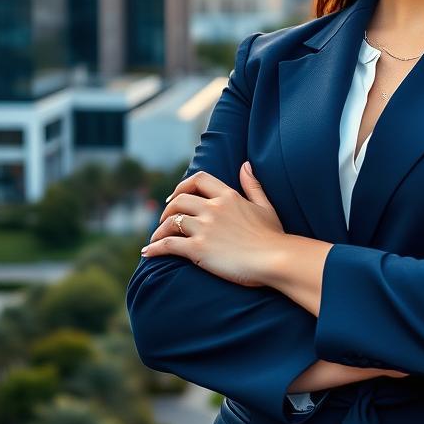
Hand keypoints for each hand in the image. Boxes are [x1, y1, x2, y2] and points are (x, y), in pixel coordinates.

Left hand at [140, 162, 284, 286]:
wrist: (275, 259)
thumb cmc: (274, 236)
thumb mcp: (265, 206)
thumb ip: (253, 185)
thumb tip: (245, 164)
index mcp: (228, 196)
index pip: (198, 180)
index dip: (182, 186)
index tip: (174, 196)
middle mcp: (213, 208)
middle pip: (179, 200)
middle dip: (168, 210)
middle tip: (165, 220)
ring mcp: (204, 228)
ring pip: (171, 222)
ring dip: (159, 231)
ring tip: (155, 239)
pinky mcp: (198, 249)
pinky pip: (168, 244)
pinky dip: (155, 248)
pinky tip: (147, 252)